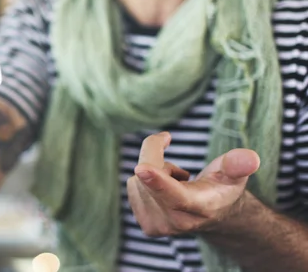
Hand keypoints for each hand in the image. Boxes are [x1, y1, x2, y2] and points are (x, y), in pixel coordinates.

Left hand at [127, 132, 260, 236]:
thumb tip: (250, 158)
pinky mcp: (145, 225)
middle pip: (148, 176)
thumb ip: (238, 164)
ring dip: (153, 171)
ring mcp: (159, 227)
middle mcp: (177, 223)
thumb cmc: (222, 187)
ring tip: (177, 183)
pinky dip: (145, 181)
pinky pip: (133, 186)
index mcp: (201, 208)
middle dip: (157, 156)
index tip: (141, 168)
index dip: (157, 180)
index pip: (175, 195)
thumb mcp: (234, 173)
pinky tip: (164, 190)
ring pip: (138, 179)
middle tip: (180, 167)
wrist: (214, 215)